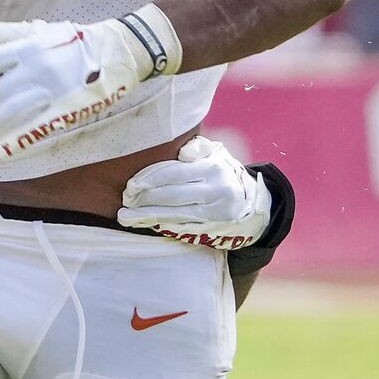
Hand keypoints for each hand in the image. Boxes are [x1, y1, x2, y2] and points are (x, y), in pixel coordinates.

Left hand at [0, 17, 149, 160]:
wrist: (119, 50)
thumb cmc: (74, 42)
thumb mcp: (38, 32)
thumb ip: (3, 34)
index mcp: (27, 47)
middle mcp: (37, 66)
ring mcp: (54, 88)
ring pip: (13, 112)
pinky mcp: (70, 108)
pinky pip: (39, 128)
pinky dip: (17, 143)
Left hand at [117, 136, 271, 248]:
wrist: (252, 204)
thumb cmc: (223, 174)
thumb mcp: (216, 155)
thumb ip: (196, 150)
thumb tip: (182, 151)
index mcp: (213, 168)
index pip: (174, 172)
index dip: (149, 179)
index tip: (131, 185)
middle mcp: (216, 190)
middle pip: (172, 195)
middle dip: (145, 199)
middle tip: (125, 200)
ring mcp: (215, 211)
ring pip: (175, 214)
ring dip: (147, 215)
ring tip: (125, 217)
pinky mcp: (213, 228)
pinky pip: (183, 227)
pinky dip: (162, 225)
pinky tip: (146, 223)